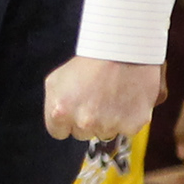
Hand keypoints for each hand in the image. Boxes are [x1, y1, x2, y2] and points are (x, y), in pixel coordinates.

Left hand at [44, 55, 163, 142]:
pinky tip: (126, 98)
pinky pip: (126, 130)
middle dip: (87, 119)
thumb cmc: (91, 60)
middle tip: (96, 96)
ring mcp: (108, 126)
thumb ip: (52, 104)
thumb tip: (58, 120)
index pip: (59, 132)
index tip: (76, 106)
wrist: (125, 49)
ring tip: (112, 94)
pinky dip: (128, 117)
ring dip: (108, 119)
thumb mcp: (56, 79)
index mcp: (61, 112)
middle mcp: (84, 123)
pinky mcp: (131, 126)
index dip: (67, 119)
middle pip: (82, 134)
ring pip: (105, 132)